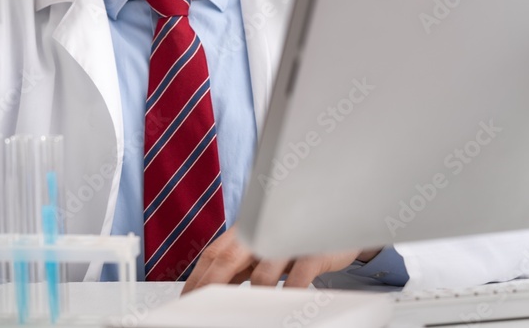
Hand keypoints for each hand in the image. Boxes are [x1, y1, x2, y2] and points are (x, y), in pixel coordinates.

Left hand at [181, 226, 362, 293]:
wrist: (341, 214)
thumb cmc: (295, 235)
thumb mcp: (264, 247)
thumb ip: (241, 264)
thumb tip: (214, 288)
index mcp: (245, 231)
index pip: (213, 254)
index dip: (197, 277)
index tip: (187, 298)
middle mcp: (262, 232)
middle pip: (226, 259)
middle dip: (210, 286)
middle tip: (202, 309)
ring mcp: (287, 240)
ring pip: (261, 271)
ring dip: (251, 294)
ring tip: (244, 313)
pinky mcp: (314, 250)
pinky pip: (298, 275)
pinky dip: (289, 292)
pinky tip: (285, 304)